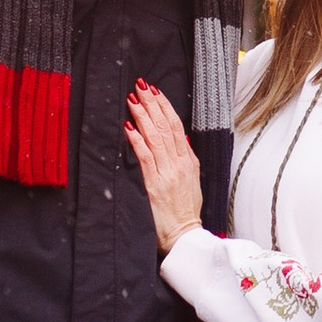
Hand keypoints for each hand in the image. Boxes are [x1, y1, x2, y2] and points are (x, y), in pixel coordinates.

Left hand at [126, 83, 205, 249]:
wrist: (185, 236)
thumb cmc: (186, 212)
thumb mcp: (193, 182)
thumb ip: (186, 160)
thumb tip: (181, 138)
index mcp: (188, 161)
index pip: (177, 126)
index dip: (165, 107)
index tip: (155, 92)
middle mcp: (179, 164)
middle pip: (166, 126)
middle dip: (153, 104)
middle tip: (142, 85)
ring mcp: (167, 173)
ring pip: (155, 137)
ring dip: (143, 116)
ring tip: (133, 99)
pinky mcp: (154, 185)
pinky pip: (145, 157)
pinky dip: (137, 140)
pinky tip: (128, 127)